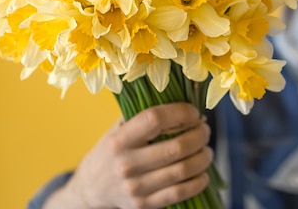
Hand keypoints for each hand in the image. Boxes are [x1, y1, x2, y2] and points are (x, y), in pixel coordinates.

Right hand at [44, 103, 212, 208]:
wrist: (91, 188)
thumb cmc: (112, 150)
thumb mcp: (118, 128)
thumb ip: (144, 115)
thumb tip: (184, 99)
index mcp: (120, 139)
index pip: (155, 118)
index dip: (181, 112)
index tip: (193, 112)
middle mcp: (126, 164)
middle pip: (177, 146)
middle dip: (200, 135)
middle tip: (204, 130)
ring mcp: (136, 187)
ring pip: (183, 170)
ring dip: (203, 157)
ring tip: (206, 150)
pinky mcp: (144, 205)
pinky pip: (180, 193)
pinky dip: (198, 181)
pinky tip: (202, 173)